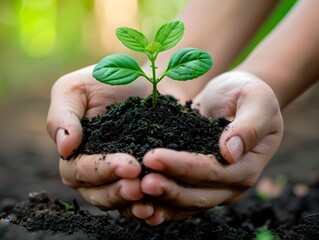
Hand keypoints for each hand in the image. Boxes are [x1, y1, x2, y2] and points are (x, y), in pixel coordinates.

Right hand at [47, 65, 149, 209]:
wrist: (149, 81)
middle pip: (98, 194)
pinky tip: (161, 206)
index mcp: (76, 152)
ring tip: (150, 201)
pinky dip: (151, 205)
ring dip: (133, 204)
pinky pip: (144, 198)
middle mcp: (97, 169)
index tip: (128, 165)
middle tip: (139, 187)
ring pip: (120, 201)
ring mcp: (122, 175)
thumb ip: (63, 115)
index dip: (102, 171)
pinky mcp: (145, 177)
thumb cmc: (107, 80)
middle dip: (118, 192)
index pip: (80, 171)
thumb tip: (64, 147)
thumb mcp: (76, 88)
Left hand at [128, 71, 283, 224]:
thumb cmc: (249, 95)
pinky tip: (137, 202)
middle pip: (195, 194)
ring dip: (158, 201)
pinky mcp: (196, 181)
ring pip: (184, 203)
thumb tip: (230, 153)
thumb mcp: (257, 101)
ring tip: (132, 193)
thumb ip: (248, 126)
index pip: (211, 172)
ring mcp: (212, 186)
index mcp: (246, 167)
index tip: (154, 158)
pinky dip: (158, 202)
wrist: (236, 96)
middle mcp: (229, 183)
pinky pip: (177, 198)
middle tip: (138, 181)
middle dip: (166, 188)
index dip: (182, 167)